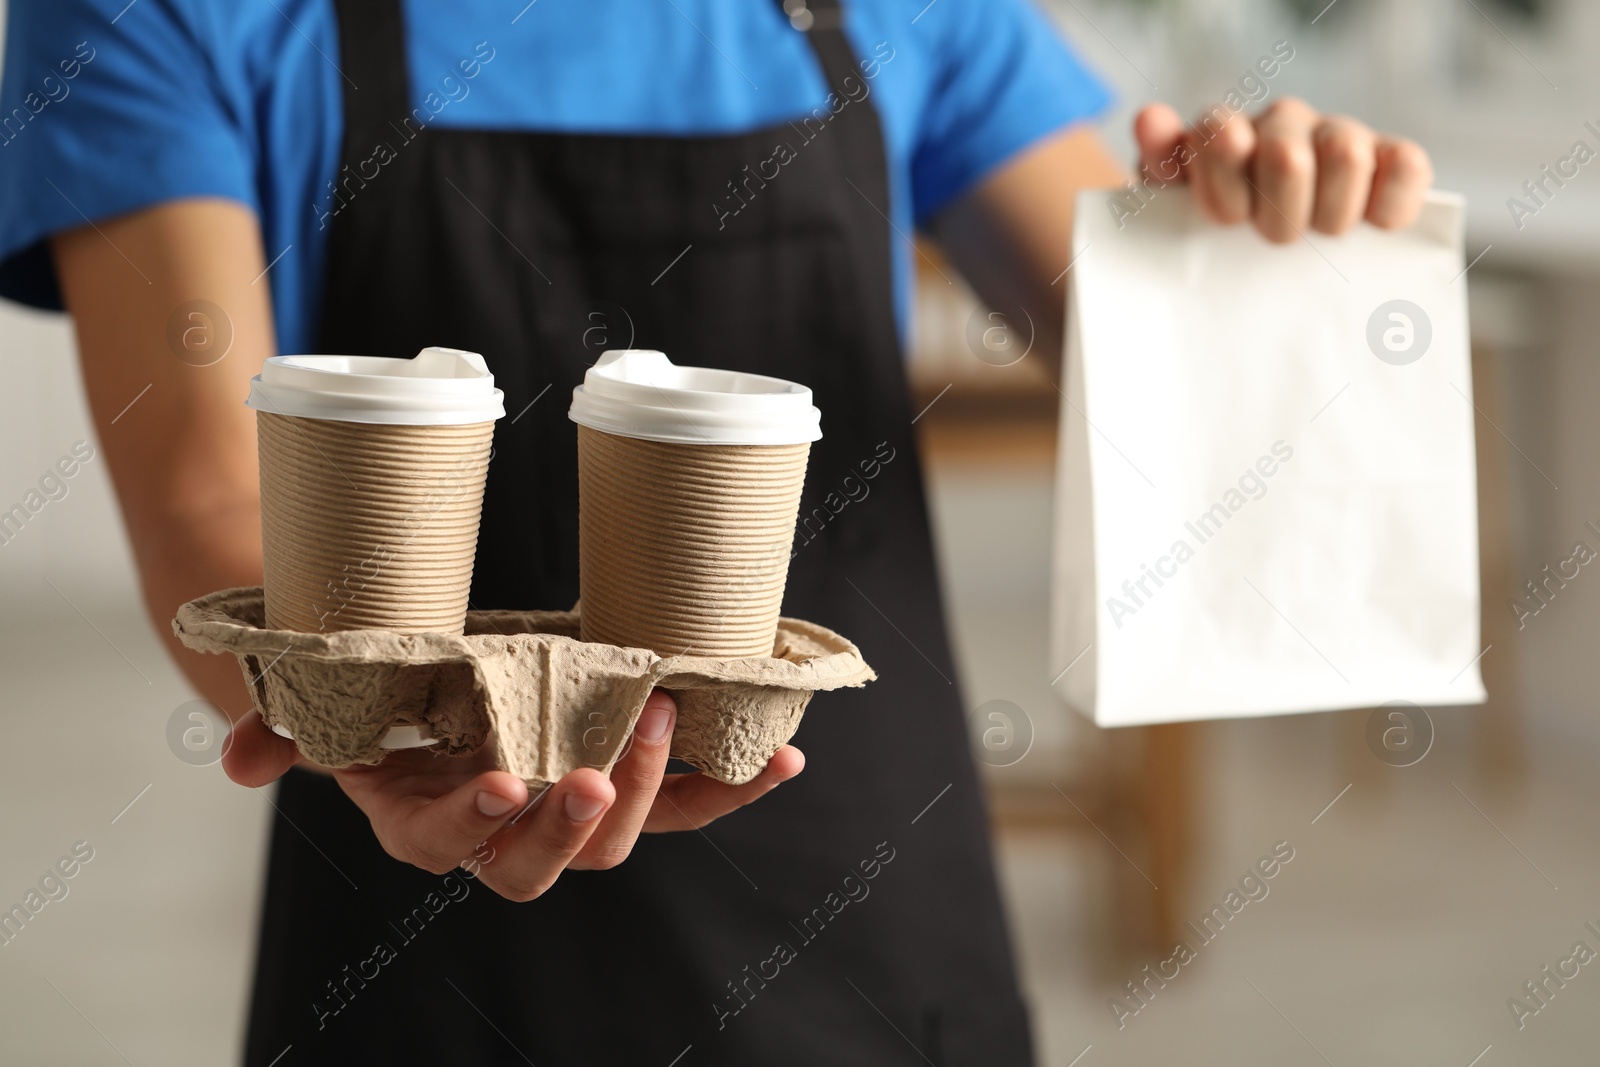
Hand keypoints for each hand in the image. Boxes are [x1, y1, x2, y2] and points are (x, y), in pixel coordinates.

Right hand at [221, 689, 803, 900]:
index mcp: (429, 822)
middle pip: (547, 860)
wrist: (430, 679)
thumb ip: (280, 734)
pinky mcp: (626, 781)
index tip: (503, 783)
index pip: (450, 843)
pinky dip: (734, 785)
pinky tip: (784, 759)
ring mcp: (572, 808)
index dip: (476, 822)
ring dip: (659, 791)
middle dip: (578, 821)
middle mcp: (505, 831)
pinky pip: (688, 803)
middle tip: (600, 767)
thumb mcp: (325, 711)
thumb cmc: (379, 697)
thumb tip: (234, 760)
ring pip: (623, 835)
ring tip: (677, 721)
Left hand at [1133, 98, 1432, 242]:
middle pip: (1287, 153)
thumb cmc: (1218, 239)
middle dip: (1280, 213)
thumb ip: (1160, 166)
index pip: (1221, 134)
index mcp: (1226, 134)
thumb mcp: (1174, 212)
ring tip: (1319, 235)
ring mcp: (1339, 138)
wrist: (1266, 264)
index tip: (1228, 222)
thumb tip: (1151, 119)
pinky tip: (1370, 226)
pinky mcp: (1391, 160)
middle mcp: (1283, 125)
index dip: (1224, 188)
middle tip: (1276, 238)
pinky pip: (1407, 164)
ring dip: (1331, 212)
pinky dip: (1391, 201)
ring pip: (1347, 155)